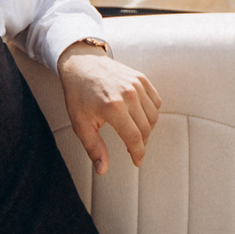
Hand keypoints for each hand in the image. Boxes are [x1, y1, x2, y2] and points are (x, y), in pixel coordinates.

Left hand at [59, 46, 161, 171]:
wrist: (82, 64)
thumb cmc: (79, 94)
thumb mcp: (80, 124)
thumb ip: (94, 147)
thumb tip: (102, 169)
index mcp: (113, 108)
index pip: (134, 138)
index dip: (138, 153)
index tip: (137, 162)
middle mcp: (129, 95)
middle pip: (146, 128)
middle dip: (142, 143)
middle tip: (133, 149)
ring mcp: (137, 85)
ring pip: (153, 116)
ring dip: (148, 129)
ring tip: (135, 134)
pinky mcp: (141, 78)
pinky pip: (156, 100)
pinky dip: (151, 112)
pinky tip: (140, 117)